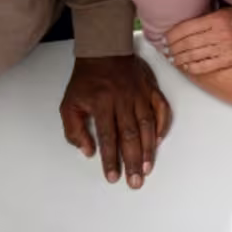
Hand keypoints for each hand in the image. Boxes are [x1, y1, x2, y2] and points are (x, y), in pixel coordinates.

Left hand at [60, 55, 171, 188]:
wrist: (105, 50)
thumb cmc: (87, 79)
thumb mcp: (69, 103)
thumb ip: (74, 130)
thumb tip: (88, 152)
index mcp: (101, 105)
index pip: (107, 138)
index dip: (110, 160)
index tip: (113, 177)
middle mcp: (123, 101)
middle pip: (130, 136)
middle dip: (133, 162)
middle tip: (135, 182)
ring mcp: (140, 95)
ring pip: (147, 126)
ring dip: (148, 150)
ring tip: (148, 168)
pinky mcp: (151, 90)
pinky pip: (161, 109)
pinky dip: (162, 126)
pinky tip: (158, 141)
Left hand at [162, 9, 231, 74]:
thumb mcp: (230, 9)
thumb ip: (211, 13)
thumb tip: (190, 13)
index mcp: (218, 18)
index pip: (185, 27)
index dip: (171, 34)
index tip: (164, 36)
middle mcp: (220, 33)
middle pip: (186, 43)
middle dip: (172, 47)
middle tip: (164, 49)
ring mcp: (226, 48)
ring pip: (193, 55)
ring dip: (179, 58)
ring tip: (172, 58)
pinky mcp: (231, 60)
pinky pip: (205, 66)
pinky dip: (192, 67)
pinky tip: (185, 67)